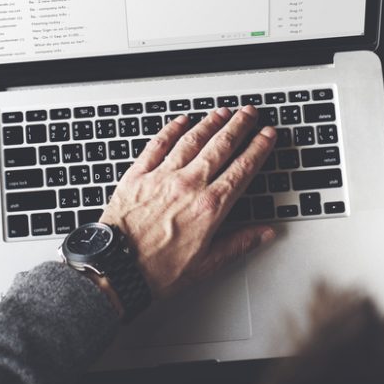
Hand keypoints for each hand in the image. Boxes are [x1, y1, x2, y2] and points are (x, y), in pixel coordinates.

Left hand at [100, 105, 276, 300]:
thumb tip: (265, 233)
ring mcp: (162, 176)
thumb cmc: (157, 271)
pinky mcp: (138, 174)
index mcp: (209, 207)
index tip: (267, 135)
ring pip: (192, 140)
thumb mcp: (207, 264)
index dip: (258, 148)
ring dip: (210, 123)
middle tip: (250, 112)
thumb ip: (239, 244)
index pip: (242, 169)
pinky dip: (171, 129)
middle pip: (221, 146)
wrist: (115, 270)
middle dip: (239, 126)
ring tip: (223, 112)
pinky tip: (181, 121)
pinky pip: (158, 144)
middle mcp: (188, 185)